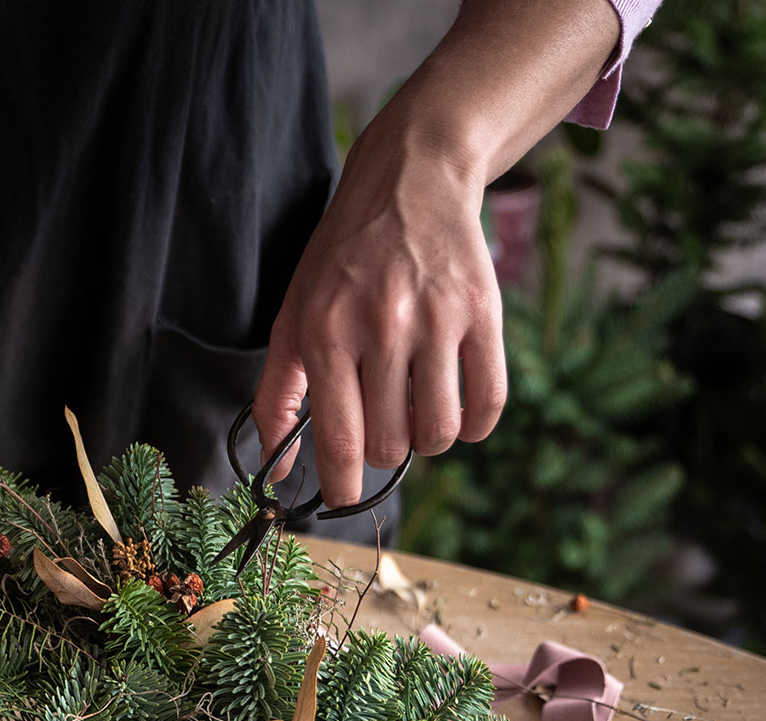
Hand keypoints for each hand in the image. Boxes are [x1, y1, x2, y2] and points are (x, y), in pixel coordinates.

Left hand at [254, 131, 507, 507]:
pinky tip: (458, 408)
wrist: (410, 179)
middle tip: (383, 421)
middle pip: (393, 444)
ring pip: (440, 432)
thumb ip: (277, 396)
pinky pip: (489, 403)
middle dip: (385, 451)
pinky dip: (474, 424)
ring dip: (428, 439)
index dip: (342, 484)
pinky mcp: (484, 312)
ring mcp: (437, 319)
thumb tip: (275, 472)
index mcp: (327, 332)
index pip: (340, 439)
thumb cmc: (342, 258)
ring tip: (417, 409)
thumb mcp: (293, 316)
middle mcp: (381, 327)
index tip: (344, 496)